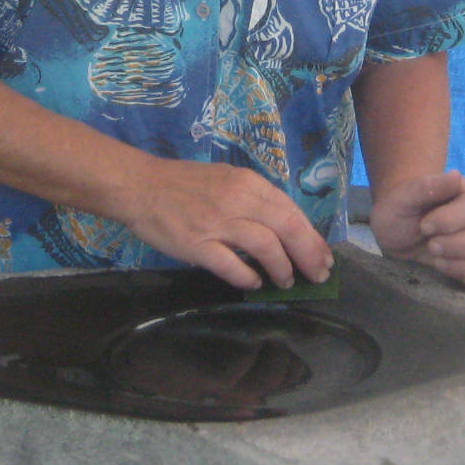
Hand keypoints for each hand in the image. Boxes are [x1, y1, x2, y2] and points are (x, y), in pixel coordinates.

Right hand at [115, 158, 333, 292]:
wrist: (140, 186)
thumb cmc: (184, 184)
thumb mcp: (226, 180)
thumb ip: (254, 201)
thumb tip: (285, 229)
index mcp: (247, 183)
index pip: (292, 211)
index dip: (312, 238)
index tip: (324, 256)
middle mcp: (237, 200)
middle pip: (287, 228)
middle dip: (308, 256)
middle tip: (318, 275)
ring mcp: (217, 223)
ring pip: (266, 247)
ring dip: (282, 268)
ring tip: (286, 281)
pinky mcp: (197, 244)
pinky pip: (231, 266)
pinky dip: (248, 277)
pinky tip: (254, 283)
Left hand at [369, 169, 464, 298]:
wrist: (397, 232)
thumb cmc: (402, 210)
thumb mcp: (403, 197)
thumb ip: (427, 186)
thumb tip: (456, 175)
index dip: (451, 219)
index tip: (424, 226)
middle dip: (459, 245)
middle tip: (432, 247)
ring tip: (439, 263)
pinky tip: (461, 282)